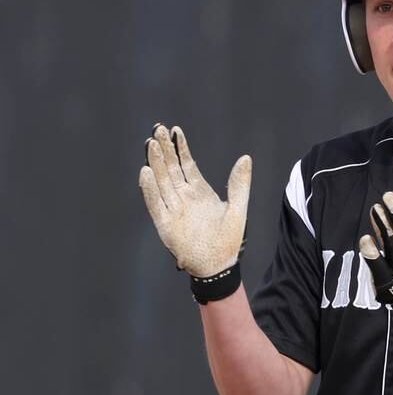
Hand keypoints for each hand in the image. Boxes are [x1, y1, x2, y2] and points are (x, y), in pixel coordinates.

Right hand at [139, 123, 250, 302]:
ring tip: (150, 144)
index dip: (181, 147)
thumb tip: (245, 158)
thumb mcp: (238, 207)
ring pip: (162, 181)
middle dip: (164, 149)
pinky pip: (155, 203)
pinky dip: (150, 189)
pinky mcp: (165, 224)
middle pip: (171, 168)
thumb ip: (240, 183)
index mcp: (200, 191)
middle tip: (158, 129)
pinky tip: (146, 172)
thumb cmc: (229, 239)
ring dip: (156, 163)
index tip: (175, 130)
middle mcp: (184, 197)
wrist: (218, 265)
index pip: (187, 164)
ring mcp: (173, 209)